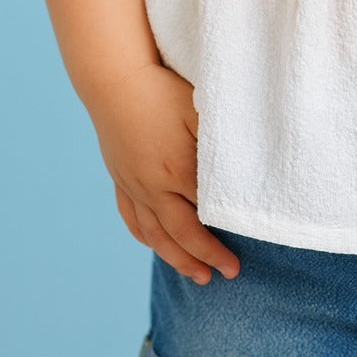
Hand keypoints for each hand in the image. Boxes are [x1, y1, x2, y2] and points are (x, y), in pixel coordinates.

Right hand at [89, 62, 239, 283]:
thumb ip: (219, 141)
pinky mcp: (120, 179)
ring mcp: (133, 185)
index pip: (206, 213)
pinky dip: (147, 237)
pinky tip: (158, 246)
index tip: (241, 256)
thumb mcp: (198, 109)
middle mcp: (152, 185)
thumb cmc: (163, 89)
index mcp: (177, 168)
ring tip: (198, 276)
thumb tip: (241, 167)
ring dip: (177, 259)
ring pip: (155, 234)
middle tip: (229, 275)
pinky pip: (132, 218)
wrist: (114, 80)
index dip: (224, 237)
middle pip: (181, 232)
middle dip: (206, 257)